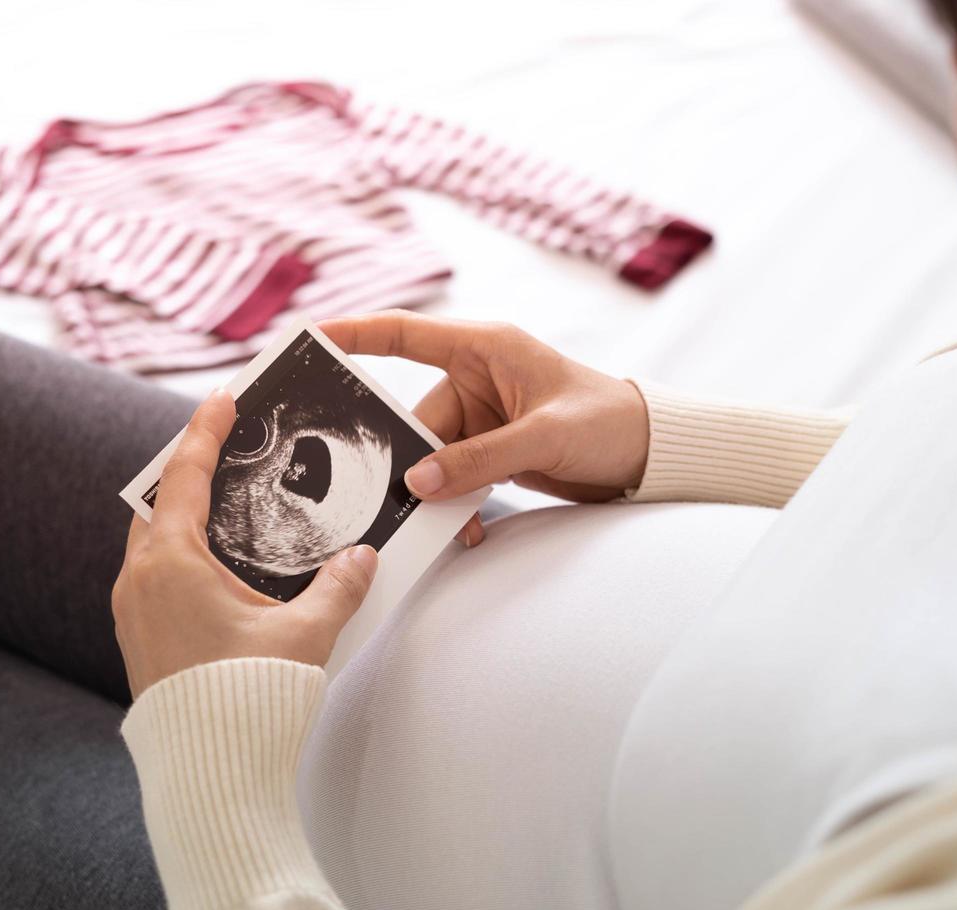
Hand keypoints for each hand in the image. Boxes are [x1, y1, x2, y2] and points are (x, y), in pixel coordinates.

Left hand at [112, 390, 378, 698]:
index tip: (222, 399)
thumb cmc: (248, 698)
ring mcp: (132, 613)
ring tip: (227, 508)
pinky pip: (155, 578)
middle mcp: (140, 580)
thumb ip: (337, 586)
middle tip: (227, 451)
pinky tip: (219, 570)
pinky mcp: (139, 641)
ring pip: (154, 543)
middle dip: (193, 474)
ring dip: (186, 519)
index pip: (186, 477)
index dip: (205, 432)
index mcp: (172, 562)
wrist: (208, 773)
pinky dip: (183, 557)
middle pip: (161, 505)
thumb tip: (360, 559)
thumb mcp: (305, 633)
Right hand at [319, 310, 650, 544]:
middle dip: (405, 462)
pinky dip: (454, 504)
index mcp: (484, 348)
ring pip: (430, 458)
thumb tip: (418, 484)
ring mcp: (480, 418)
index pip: (403, 333)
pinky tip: (467, 530)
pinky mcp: (489, 451)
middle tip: (395, 500)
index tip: (308, 338)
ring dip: (435, 494)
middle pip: (412, 419)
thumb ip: (481, 459)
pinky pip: (453, 478)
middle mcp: (475, 378)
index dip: (353, 333)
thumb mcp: (546, 436)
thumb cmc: (609, 422)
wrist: (648, 454)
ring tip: (445, 527)